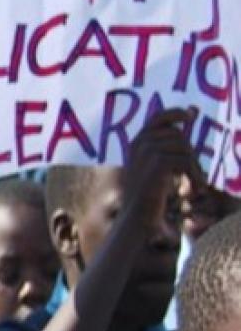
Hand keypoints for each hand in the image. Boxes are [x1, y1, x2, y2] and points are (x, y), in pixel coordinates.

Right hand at [121, 109, 200, 238]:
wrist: (136, 217)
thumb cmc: (147, 196)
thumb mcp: (152, 168)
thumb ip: (165, 150)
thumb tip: (183, 127)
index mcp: (137, 143)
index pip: (159, 118)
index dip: (176, 113)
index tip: (191, 115)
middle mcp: (140, 144)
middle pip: (178, 135)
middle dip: (190, 154)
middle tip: (193, 176)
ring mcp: (147, 152)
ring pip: (184, 148)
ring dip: (194, 168)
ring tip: (194, 186)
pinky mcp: (157, 164)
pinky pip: (186, 161)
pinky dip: (195, 176)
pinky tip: (193, 191)